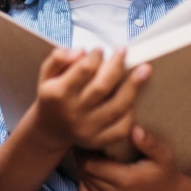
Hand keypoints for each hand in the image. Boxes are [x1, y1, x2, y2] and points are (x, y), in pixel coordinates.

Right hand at [31, 48, 149, 150]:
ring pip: (117, 106)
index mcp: (57, 94)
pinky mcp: (98, 140)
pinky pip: (121, 127)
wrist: (48, 129)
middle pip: (102, 86)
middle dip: (117, 65)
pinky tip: (134, 98)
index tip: (100, 50)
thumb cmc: (52, 96)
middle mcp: (72, 112)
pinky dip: (130, 112)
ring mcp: (86, 129)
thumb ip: (58, 59)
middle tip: (123, 51)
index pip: (83, 70)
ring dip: (134, 86)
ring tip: (144, 69)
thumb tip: (81, 51)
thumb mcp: (46, 74)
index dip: (96, 57)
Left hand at [77, 126, 184, 190]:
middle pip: (86, 174)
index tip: (88, 142)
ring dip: (85, 172)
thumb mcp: (163, 155)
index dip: (85, 152)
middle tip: (86, 148)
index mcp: (126, 180)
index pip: (91, 165)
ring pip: (86, 185)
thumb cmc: (166, 174)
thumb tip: (133, 129)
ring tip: (90, 160)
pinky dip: (85, 186)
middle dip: (83, 160)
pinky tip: (92, 176)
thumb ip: (148, 142)